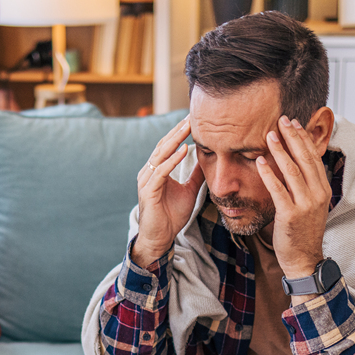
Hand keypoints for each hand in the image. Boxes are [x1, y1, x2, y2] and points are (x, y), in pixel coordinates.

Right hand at [132, 117, 205, 268]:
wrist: (160, 238)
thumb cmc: (171, 216)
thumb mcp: (190, 190)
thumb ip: (196, 175)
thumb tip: (208, 159)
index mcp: (157, 170)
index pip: (168, 146)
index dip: (180, 132)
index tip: (194, 119)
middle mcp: (149, 172)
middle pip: (163, 145)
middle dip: (178, 130)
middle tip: (192, 116)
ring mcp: (147, 181)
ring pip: (161, 155)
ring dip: (175, 140)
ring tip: (188, 127)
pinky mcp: (148, 191)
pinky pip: (161, 171)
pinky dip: (172, 160)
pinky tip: (184, 149)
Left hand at [256, 115, 330, 279]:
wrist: (304, 258)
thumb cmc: (303, 231)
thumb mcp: (311, 205)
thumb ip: (306, 185)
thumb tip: (296, 165)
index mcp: (323, 189)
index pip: (314, 157)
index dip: (304, 139)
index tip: (294, 123)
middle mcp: (317, 194)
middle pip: (305, 159)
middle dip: (293, 137)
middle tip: (282, 120)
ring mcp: (305, 205)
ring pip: (293, 171)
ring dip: (280, 151)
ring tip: (270, 135)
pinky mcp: (290, 215)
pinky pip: (278, 190)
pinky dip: (269, 174)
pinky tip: (260, 161)